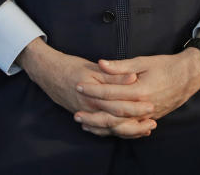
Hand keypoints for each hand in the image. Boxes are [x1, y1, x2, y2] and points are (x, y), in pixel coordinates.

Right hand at [17, 38, 156, 138]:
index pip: (119, 106)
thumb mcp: (92, 67)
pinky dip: (114, 131)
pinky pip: (101, 129)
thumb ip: (113, 74)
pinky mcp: (84, 115)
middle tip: (152, 124)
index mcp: (94, 96)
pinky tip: (124, 130)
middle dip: (136, 124)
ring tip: (144, 130)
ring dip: (127, 130)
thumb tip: (132, 77)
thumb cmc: (69, 66)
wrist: (47, 72)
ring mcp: (87, 115)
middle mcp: (91, 109)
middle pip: (117, 122)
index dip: (136, 107)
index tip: (151, 106)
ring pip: (110, 128)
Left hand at [74, 49, 199, 135]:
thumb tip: (101, 63)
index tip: (79, 86)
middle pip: (113, 114)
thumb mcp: (143, 61)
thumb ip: (121, 66)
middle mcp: (144, 106)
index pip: (111, 93)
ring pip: (121, 125)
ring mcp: (148, 115)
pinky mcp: (150, 118)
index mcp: (140, 90)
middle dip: (93, 114)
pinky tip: (103, 129)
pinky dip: (115, 130)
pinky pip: (130, 128)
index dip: (94, 90)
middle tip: (75, 112)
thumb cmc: (165, 65)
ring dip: (102, 126)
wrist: (188, 76)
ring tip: (84, 124)